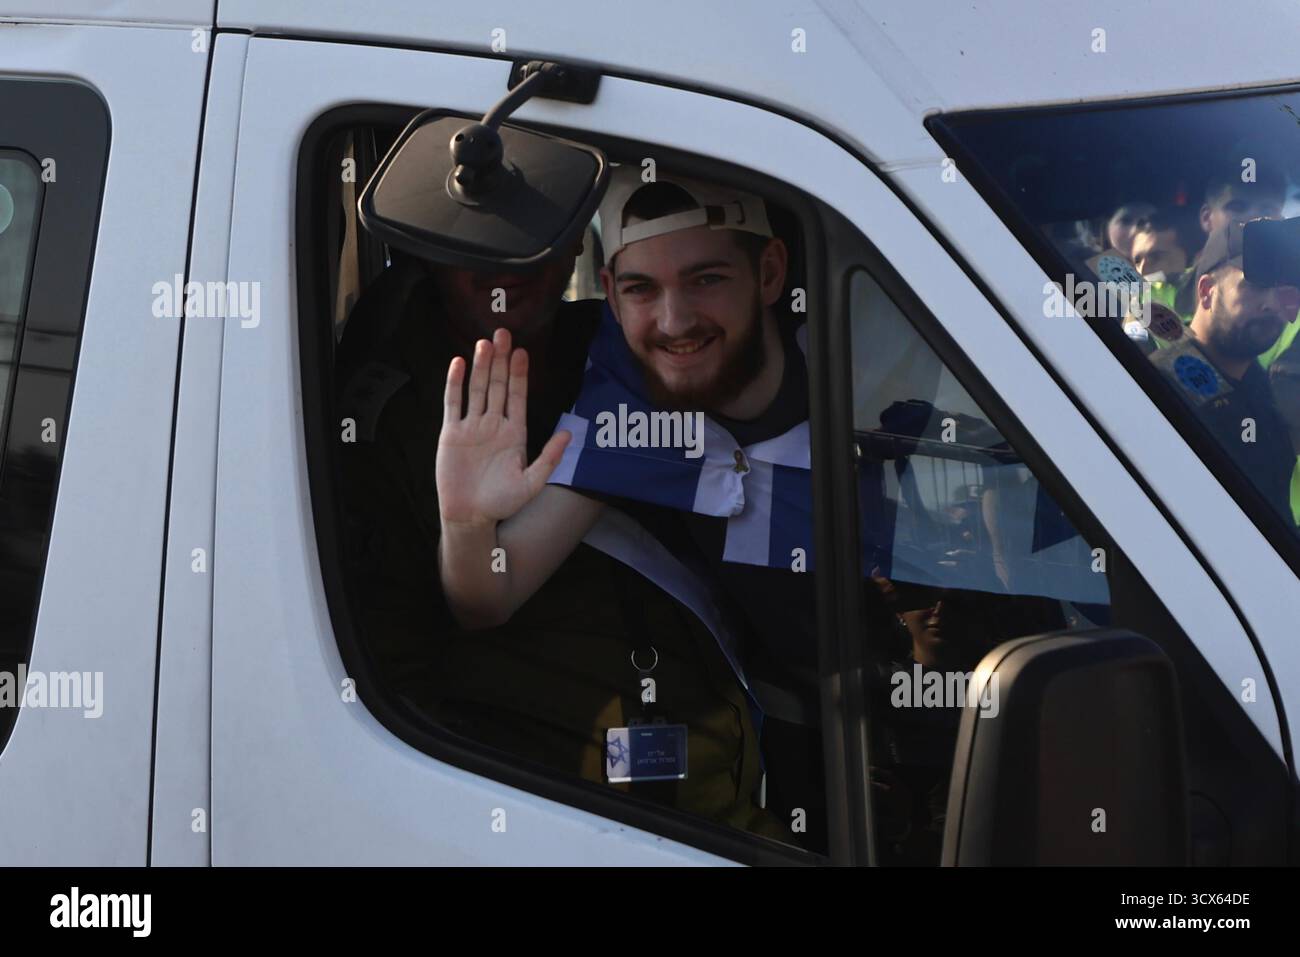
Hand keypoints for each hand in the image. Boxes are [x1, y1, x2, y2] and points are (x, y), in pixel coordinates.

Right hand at [436, 328, 571, 527]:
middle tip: (504, 333)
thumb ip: (549, 457)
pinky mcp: (451, 433)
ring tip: (485, 343)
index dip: (520, 374)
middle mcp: (493, 424)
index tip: (523, 352)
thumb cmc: (502, 503)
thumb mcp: (531, 483)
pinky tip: (458, 363)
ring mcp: (472, 427)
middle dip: (501, 360)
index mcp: (514, 433)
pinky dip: (455, 383)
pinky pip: (453, 403)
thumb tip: (569, 433)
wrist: (470, 517)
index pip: (518, 396)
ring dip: (481, 367)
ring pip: (477, 389)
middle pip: (498, 386)